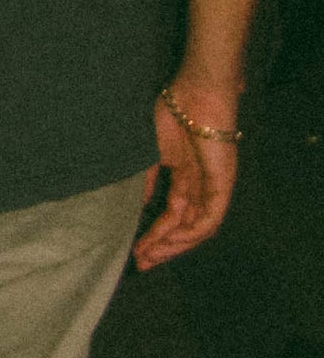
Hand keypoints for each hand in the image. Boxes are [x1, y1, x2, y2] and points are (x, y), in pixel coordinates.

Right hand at [132, 89, 239, 270]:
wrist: (193, 95)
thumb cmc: (170, 114)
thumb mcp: (150, 152)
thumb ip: (147, 180)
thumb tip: (137, 205)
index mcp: (184, 177)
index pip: (171, 214)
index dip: (154, 234)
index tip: (134, 250)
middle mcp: (200, 187)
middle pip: (184, 227)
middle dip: (162, 247)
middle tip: (140, 263)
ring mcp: (212, 187)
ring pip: (197, 228)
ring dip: (174, 245)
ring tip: (150, 255)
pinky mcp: (222, 184)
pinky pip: (210, 217)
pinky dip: (193, 233)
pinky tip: (173, 241)